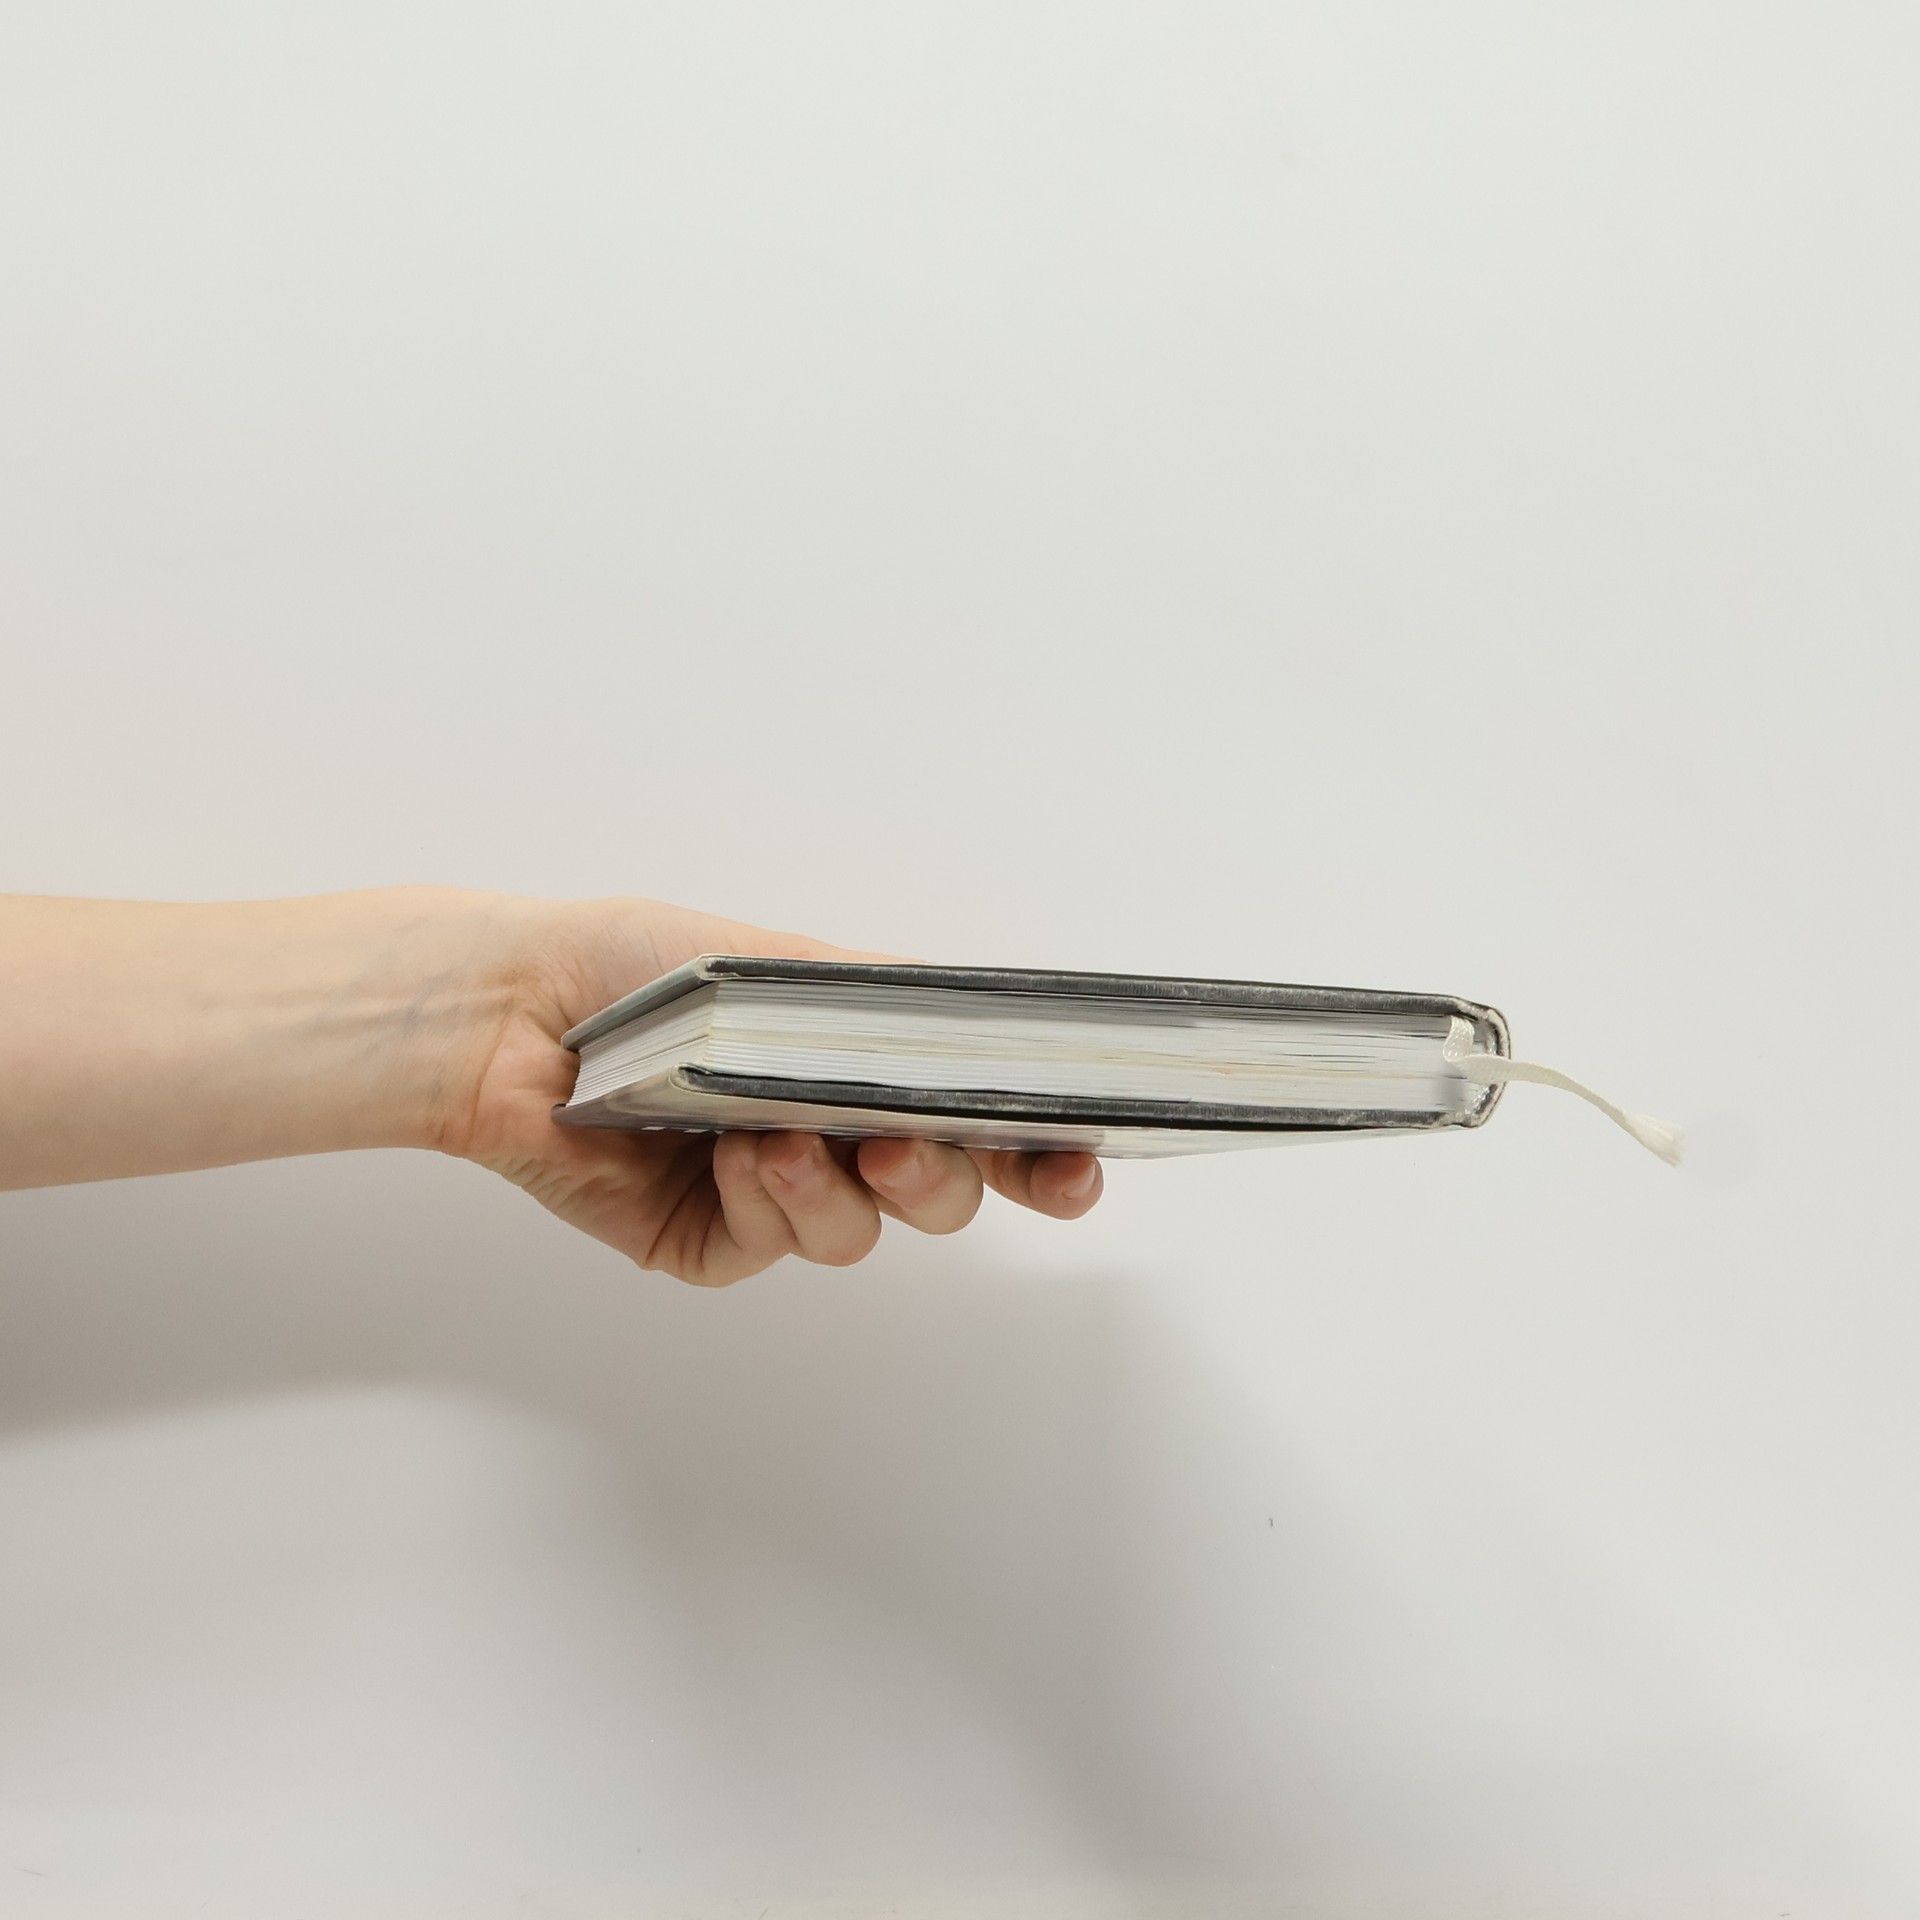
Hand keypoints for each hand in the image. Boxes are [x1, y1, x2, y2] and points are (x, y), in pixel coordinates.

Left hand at [444, 896, 1103, 1285]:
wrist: (516, 1009)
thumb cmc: (642, 966)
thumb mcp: (788, 965)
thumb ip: (894, 1002)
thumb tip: (991, 1020)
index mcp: (863, 1068)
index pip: (980, 1120)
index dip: (1040, 1151)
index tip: (1081, 1159)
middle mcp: (831, 1137)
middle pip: (944, 1193)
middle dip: (946, 1176)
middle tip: (913, 1145)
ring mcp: (773, 1197)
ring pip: (863, 1231)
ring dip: (836, 1187)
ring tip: (781, 1138)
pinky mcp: (711, 1243)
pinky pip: (774, 1245)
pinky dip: (764, 1200)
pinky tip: (725, 1154)